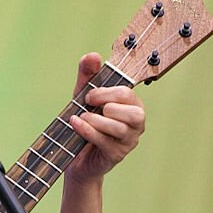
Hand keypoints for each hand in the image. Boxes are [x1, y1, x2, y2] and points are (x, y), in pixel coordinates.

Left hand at [66, 52, 145, 182]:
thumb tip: (92, 56)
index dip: (106, 92)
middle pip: (134, 112)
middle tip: (88, 105)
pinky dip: (88, 130)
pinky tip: (76, 124)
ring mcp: (128, 141)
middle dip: (107, 104)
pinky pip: (105, 142)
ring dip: (96, 119)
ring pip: (120, 128)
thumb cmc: (86, 123)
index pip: (127, 94)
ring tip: (82, 117)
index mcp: (132, 106)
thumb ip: (88, 74)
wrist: (77, 156)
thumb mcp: (83, 95)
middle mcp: (136, 124)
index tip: (89, 95)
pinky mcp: (116, 155)